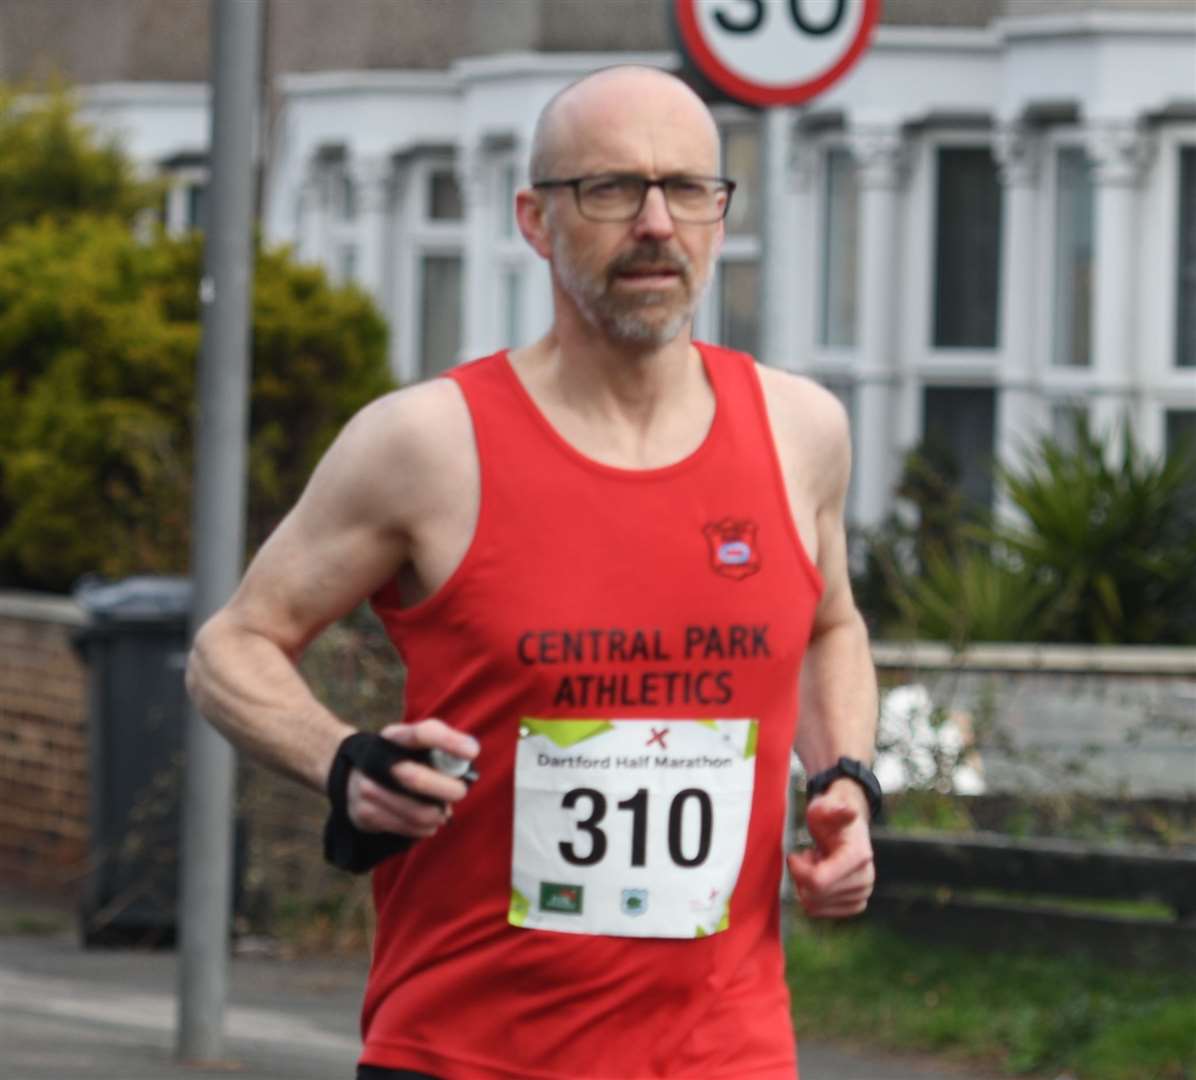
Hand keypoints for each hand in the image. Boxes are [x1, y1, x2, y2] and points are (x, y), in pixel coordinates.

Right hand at [348, 719, 478, 839]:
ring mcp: (368, 788)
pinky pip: (409, 829)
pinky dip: (426, 828)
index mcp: (395, 736)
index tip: (472, 752)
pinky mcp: (365, 814)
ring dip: (439, 814)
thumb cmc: (400, 758)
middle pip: (417, 779)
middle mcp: (377, 760)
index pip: (423, 733)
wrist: (353, 776)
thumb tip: (469, 759)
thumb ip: (442, 746)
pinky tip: (428, 821)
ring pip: (419, 812)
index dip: (449, 742)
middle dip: (448, 790)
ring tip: (443, 811)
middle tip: (460, 792)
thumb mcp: (415, 743)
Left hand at [787, 780, 874, 917]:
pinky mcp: (855, 904)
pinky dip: (812, 895)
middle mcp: (865, 880)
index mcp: (858, 857)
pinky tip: (820, 876)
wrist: (845, 828)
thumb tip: (850, 812)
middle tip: (808, 855)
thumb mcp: (824, 808)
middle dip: (801, 875)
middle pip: (813, 895)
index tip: (794, 854)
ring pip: (814, 905)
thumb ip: (834, 810)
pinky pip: (818, 911)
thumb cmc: (830, 816)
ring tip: (817, 863)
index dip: (798, 870)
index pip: (817, 881)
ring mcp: (862, 895)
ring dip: (806, 885)